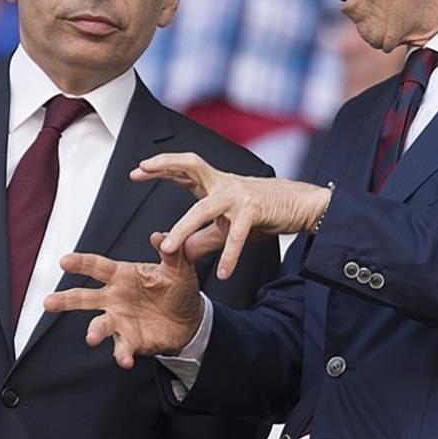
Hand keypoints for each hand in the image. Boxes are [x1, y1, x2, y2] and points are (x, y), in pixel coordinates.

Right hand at [44, 233, 203, 368]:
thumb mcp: (179, 267)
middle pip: (84, 297)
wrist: (190, 319)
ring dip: (94, 331)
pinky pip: (122, 349)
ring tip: (91, 338)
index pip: (97, 267)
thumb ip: (171, 252)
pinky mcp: (130, 341)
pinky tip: (125, 361)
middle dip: (66, 300)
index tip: (65, 261)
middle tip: (48, 302)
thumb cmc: (178, 288)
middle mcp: (114, 298)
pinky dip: (122, 355)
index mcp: (122, 275)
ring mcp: (119, 321)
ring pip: (99, 326)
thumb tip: (160, 236)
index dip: (81, 263)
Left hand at [131, 152, 331, 278]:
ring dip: (184, 228)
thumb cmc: (263, 211)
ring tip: (166, 248)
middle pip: (191, 167)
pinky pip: (236, 235)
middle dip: (165, 165)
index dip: (161, 167)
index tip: (137, 171)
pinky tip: (223, 273)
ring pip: (204, 209)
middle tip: (141, 170)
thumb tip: (179, 252)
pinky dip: (229, 256)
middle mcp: (224, 184)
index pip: (184, 168)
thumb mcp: (227, 225)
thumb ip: (203, 237)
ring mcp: (238, 195)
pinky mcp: (254, 210)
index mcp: (216, 183)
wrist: (300, 206)